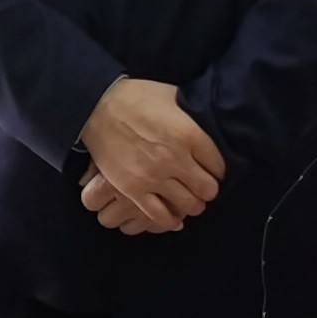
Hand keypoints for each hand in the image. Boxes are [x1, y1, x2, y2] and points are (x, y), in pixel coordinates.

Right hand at [79, 77, 223, 231]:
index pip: (219, 166)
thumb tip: (208, 124)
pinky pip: (159, 216)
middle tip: (201, 187)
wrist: (97, 106)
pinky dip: (169, 220)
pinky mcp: (133, 190)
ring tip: (187, 200)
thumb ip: (193, 116)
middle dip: (208, 190)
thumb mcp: (174, 97)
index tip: (212, 171)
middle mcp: (176, 158)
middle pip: (208, 189)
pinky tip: (172, 217)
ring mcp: (154, 176)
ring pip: (188, 205)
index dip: (218, 170)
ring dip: (191, 205)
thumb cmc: (137, 98)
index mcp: (190, 134)